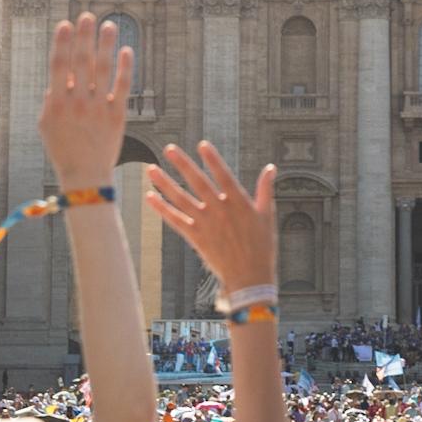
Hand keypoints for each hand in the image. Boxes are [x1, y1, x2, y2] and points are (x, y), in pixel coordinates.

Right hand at [37, 13, 133, 187]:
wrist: (85, 175)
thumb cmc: (63, 148)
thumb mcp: (46, 124)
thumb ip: (51, 98)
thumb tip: (58, 75)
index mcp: (56, 103)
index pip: (59, 66)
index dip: (62, 43)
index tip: (66, 23)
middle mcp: (77, 103)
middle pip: (81, 62)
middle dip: (84, 37)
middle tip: (88, 15)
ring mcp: (98, 108)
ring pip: (102, 70)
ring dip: (105, 45)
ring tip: (109, 24)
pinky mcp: (117, 115)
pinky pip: (122, 86)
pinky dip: (125, 67)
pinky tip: (127, 49)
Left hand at [145, 141, 277, 296]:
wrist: (249, 277)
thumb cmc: (262, 246)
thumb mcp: (267, 215)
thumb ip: (265, 189)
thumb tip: (271, 168)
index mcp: (238, 202)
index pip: (223, 174)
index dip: (212, 159)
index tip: (202, 144)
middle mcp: (219, 209)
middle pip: (198, 182)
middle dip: (183, 164)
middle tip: (169, 149)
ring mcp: (205, 223)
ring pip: (181, 199)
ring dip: (165, 183)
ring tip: (151, 170)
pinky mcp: (196, 237)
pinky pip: (175, 220)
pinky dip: (162, 209)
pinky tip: (150, 197)